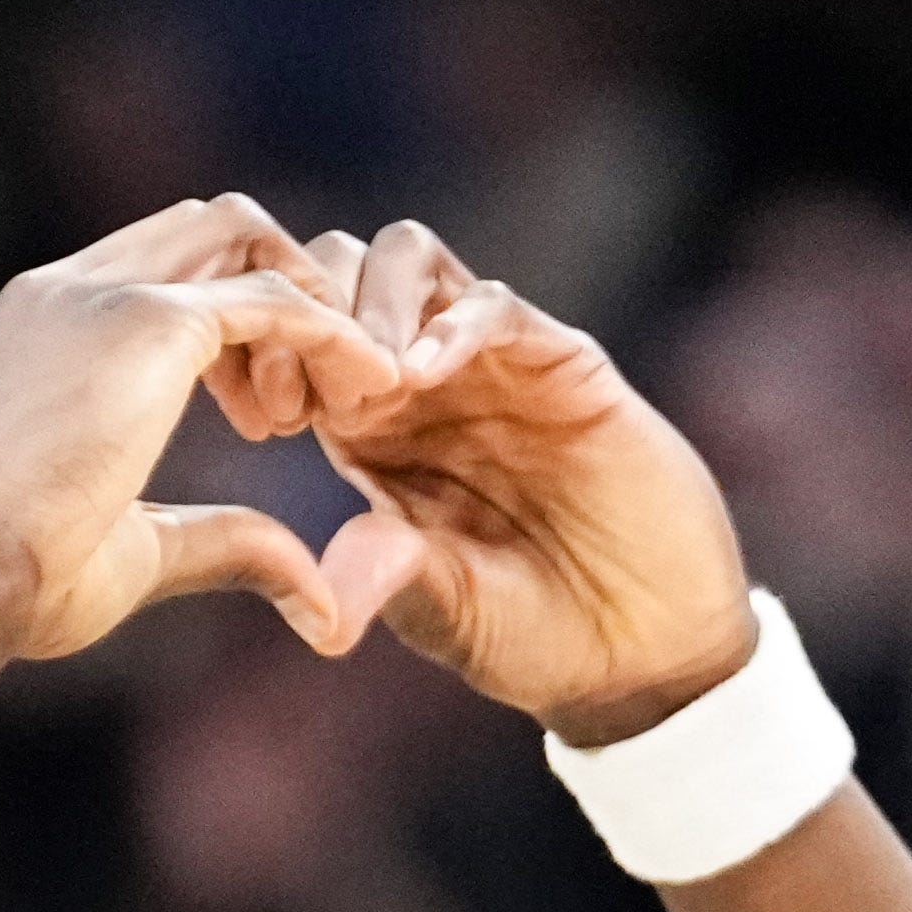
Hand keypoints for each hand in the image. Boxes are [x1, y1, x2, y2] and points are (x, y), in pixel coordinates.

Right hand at [0, 198, 367, 669]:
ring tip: (342, 399)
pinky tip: (374, 389)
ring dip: (304, 301)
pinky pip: (272, 295)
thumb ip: (224, 541)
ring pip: (238, 232)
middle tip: (313, 404)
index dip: (228, 331)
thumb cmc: (27, 585)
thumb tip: (313, 589)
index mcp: (36, 332)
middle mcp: (61, 292)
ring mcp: (99, 294)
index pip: (151, 273)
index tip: (265, 419)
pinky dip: (330, 333)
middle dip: (275, 294)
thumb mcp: (142, 552)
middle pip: (200, 228)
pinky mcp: (146, 320)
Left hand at [242, 220, 764, 740]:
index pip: (298, 343)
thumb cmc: (539, 638)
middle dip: (307, 312)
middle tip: (309, 390)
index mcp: (373, 435)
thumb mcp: (447, 613)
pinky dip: (451, 322)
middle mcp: (426, 385)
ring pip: (407, 259)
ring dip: (371, 298)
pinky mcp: (563, 364)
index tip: (263, 418)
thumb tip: (319, 594)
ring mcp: (493, 365)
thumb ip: (390, 576)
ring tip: (372, 379)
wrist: (647, 652)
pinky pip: (494, 305)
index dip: (267, 356)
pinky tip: (422, 374)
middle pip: (340, 274)